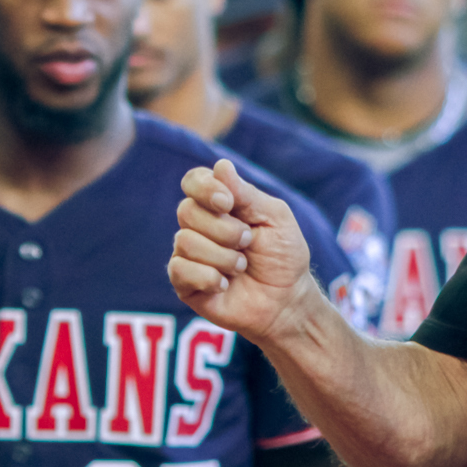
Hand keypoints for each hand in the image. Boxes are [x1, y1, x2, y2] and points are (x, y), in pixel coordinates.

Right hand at [169, 160, 316, 343]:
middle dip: (224, 230)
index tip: (227, 203)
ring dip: (222, 257)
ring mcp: (189, 254)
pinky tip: (225, 284)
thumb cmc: (283, 256)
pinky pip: (180, 269)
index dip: (205, 188)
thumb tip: (220, 165)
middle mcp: (199, 226)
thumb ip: (246, 194)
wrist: (286, 301)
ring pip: (184, 241)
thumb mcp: (274, 218)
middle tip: (248, 243)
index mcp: (219, 204)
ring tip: (242, 267)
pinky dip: (209, 277)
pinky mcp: (184, 283)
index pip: (194, 181)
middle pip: (187, 211)